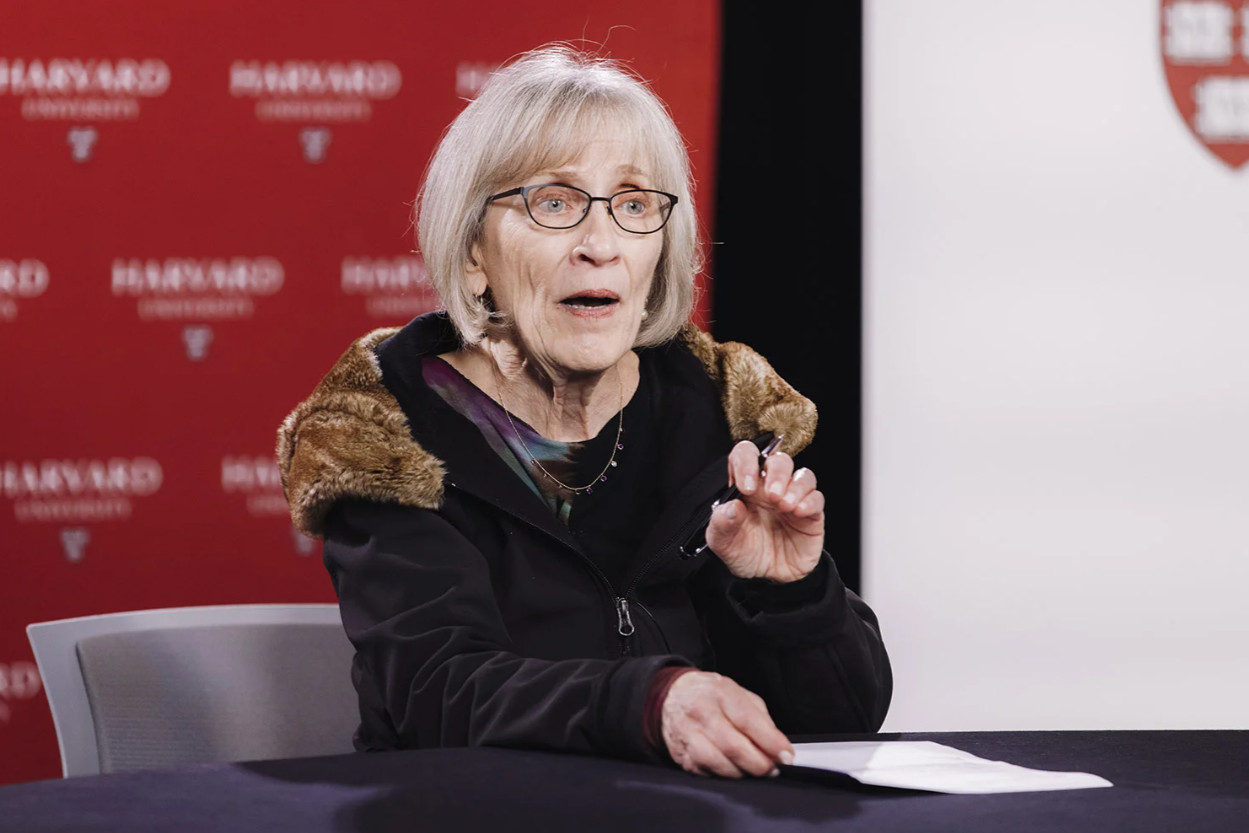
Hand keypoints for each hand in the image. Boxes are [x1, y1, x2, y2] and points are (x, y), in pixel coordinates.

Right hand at [661, 671, 793, 777]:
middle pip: (734, 746)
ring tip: (753, 770)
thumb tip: (778, 747)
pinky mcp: (680, 754)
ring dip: (742, 772)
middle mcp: (701, 711)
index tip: (786, 756)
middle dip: (759, 763)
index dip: (771, 742)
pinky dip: (723, 775)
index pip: (749, 721)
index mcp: (720, 692)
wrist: (674, 695)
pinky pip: (706, 772)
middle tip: (772, 768)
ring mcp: (687, 733)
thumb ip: (760, 718)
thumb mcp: (739, 694)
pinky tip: (732, 769)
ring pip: (718, 762)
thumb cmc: (712, 696)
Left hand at [704, 441, 824, 582]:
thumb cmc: (745, 554)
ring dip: (795, 486)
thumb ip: (721, 523)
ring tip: (784, 505)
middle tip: (770, 496)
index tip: (746, 485)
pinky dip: (810, 501)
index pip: (747, 456)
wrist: (767, 581)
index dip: (746, 462)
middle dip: (776, 473)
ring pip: (802, 474)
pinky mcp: (811, 515)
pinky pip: (817, 497)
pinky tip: (799, 512)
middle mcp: (770, 488)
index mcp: (746, 487)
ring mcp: (793, 499)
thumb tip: (731, 507)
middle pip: (779, 460)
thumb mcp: (722, 543)